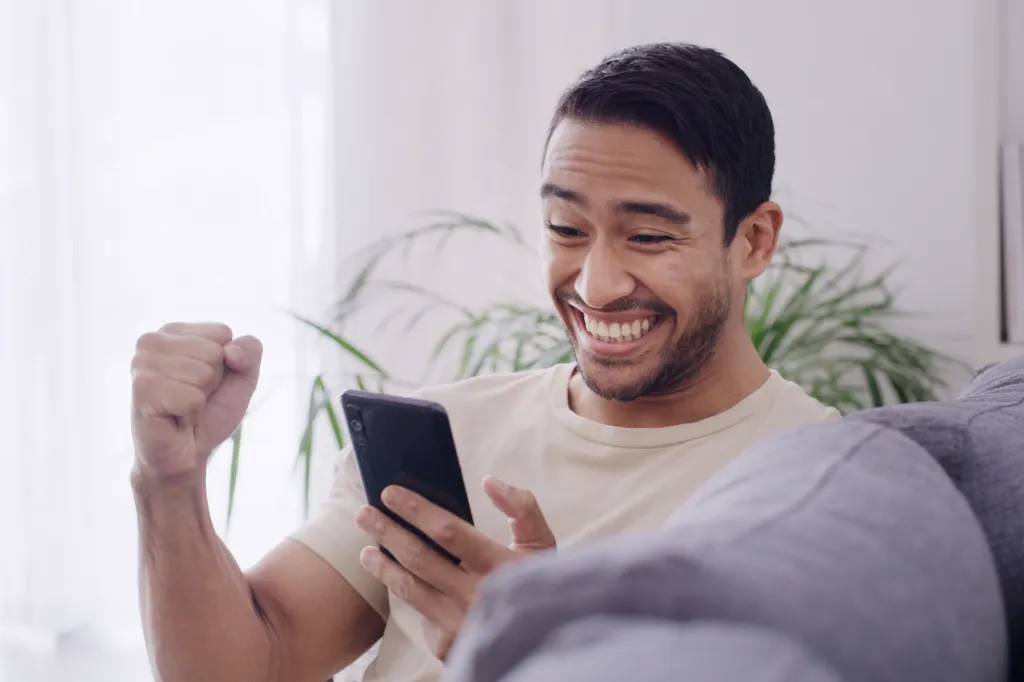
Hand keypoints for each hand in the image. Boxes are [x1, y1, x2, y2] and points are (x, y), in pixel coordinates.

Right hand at [131, 322, 262, 479]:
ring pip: (202, 373)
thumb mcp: (243, 377)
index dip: (225, 363)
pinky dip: (190, 412)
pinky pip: (190, 398)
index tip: (206, 382)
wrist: (187, 453)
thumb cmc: (210, 411)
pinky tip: (173, 417)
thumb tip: (230, 352)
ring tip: (182, 407)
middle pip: (213, 353)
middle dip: (212, 381)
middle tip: (193, 397)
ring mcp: (142, 363)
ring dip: (199, 398)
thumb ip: (251, 350)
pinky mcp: (141, 389)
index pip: (221, 332)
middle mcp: (152, 341)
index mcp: (174, 331)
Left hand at [356, 477, 554, 660]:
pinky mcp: (448, 646)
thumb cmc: (540, 583)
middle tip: (364, 513)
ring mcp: (460, 625)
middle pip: (420, 558)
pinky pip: (419, 614)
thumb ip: (522, 507)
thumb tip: (491, 482)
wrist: (543, 639)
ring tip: (367, 548)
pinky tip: (392, 578)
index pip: (449, 531)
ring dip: (384, 565)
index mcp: (501, 566)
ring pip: (410, 589)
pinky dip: (405, 594)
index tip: (391, 493)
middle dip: (388, 532)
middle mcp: (477, 597)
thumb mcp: (543, 544)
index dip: (416, 510)